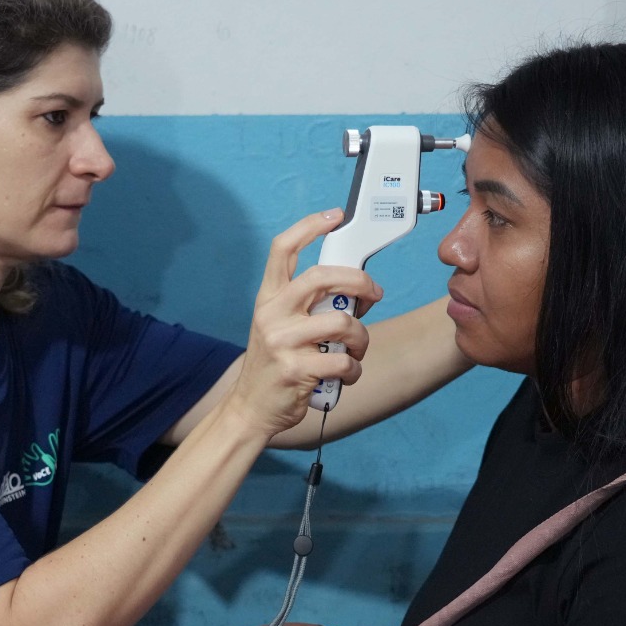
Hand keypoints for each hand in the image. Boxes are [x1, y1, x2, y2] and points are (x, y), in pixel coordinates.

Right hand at [223, 209, 382, 435]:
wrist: (251, 408)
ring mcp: (282, 342)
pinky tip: (348, 376)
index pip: (282, 249)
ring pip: (342, 323)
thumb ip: (313, 305)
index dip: (310, 226)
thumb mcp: (283, 327)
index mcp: (268, 298)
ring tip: (356, 350)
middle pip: (322, 276)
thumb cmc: (275, 364)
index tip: (335, 216)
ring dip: (361, 338)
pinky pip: (343, 362)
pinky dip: (354, 370)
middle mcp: (272, 314)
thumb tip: (360, 289)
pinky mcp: (295, 370)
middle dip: (359, 281)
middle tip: (374, 293)